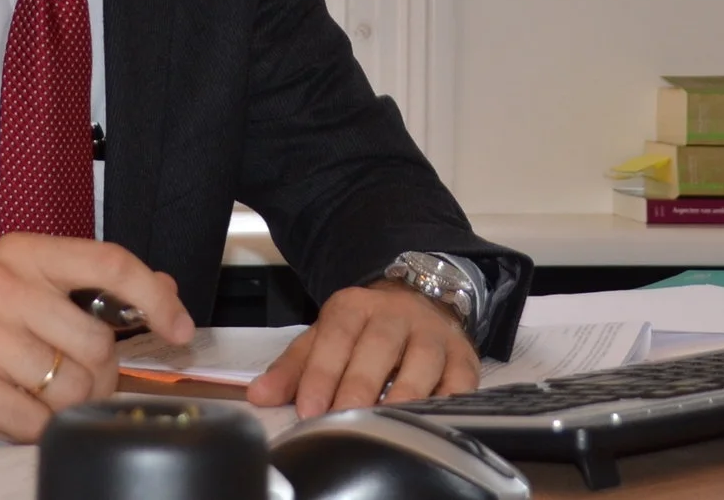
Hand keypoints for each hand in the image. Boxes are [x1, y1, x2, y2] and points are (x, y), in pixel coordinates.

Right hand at [0, 234, 192, 439]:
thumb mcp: (21, 288)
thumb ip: (89, 287)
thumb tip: (166, 290)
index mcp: (22, 254)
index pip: (110, 263)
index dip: (155, 297)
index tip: (178, 328)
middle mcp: (0, 286)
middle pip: (97, 342)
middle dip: (101, 377)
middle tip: (80, 385)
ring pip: (72, 386)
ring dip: (71, 406)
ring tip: (44, 400)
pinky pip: (37, 421)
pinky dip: (40, 429)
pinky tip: (19, 416)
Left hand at [248, 282, 479, 416]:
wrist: (420, 301)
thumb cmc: (366, 329)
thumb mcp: (325, 337)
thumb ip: (293, 367)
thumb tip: (260, 395)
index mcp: (355, 307)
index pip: (336, 336)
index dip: (321, 373)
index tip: (309, 408)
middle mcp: (396, 315)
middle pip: (379, 346)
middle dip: (359, 385)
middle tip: (343, 417)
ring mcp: (432, 334)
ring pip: (421, 361)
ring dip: (404, 394)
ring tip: (387, 421)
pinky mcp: (463, 356)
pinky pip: (460, 379)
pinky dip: (449, 399)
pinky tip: (431, 417)